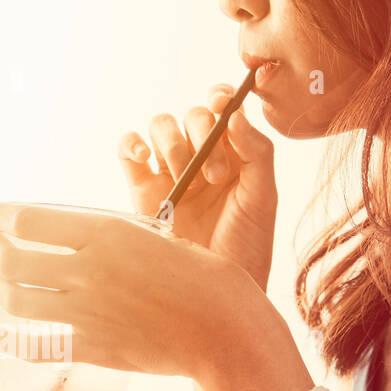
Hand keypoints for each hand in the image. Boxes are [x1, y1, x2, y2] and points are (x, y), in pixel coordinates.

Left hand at [0, 202, 277, 382]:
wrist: (224, 329)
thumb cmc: (201, 278)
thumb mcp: (155, 236)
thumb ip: (110, 239)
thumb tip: (72, 239)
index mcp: (106, 233)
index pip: (30, 219)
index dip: (2, 216)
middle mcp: (88, 270)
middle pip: (12, 258)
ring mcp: (86, 312)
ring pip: (14, 299)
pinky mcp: (91, 347)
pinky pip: (35, 345)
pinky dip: (5, 340)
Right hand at [119, 85, 277, 289]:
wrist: (214, 293)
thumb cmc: (246, 250)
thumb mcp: (264, 199)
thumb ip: (258, 152)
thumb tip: (233, 114)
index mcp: (233, 155)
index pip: (222, 109)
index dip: (220, 97)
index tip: (222, 103)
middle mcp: (200, 160)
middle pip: (190, 117)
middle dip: (202, 134)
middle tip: (217, 176)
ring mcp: (169, 174)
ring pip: (159, 127)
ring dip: (171, 140)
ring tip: (184, 176)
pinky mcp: (140, 191)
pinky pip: (127, 151)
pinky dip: (131, 143)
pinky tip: (144, 158)